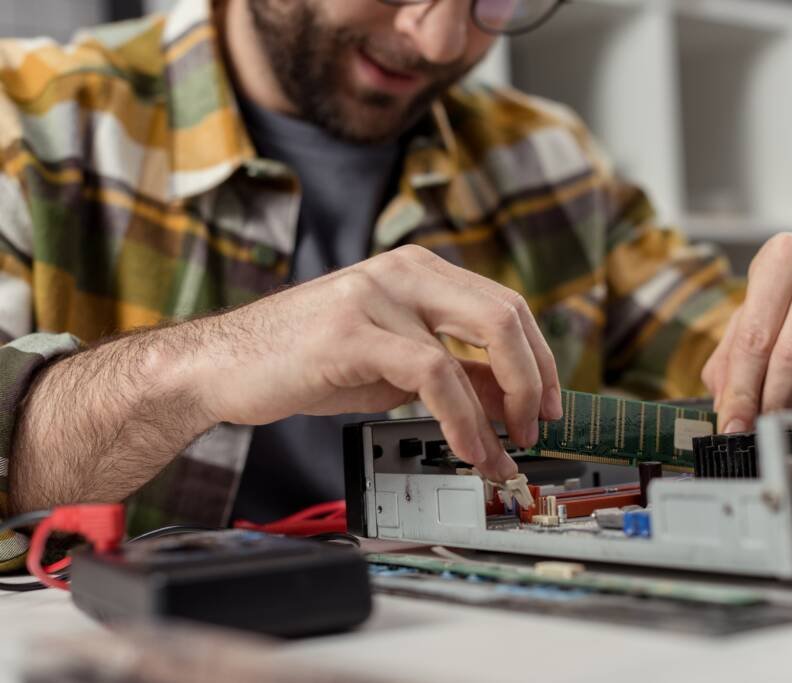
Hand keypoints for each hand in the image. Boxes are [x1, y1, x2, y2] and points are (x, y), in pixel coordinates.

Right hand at [189, 245, 562, 480]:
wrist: (224, 365)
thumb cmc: (308, 362)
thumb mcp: (396, 367)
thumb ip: (456, 373)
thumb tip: (513, 402)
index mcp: (419, 272)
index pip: (507, 306)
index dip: (540, 359)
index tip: (549, 405)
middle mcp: (405, 271)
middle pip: (507, 313)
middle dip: (536, 379)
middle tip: (538, 427)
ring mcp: (378, 295)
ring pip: (480, 339)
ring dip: (506, 408)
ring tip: (502, 451)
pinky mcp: (353, 331)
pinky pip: (434, 373)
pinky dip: (463, 418)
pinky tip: (466, 448)